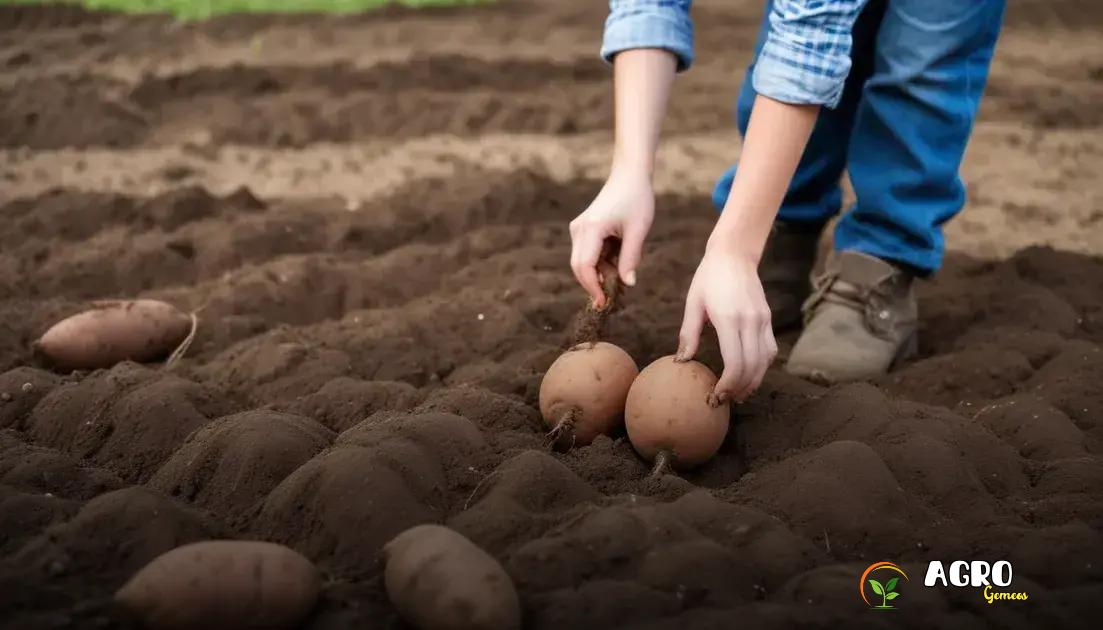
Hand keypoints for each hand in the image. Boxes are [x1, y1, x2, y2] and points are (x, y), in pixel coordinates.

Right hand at [569, 171, 653, 306]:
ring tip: (622, 268)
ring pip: (582, 261)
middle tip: (611, 298)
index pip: (585, 267)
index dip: (593, 288)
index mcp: (592, 229)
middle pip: (579, 267)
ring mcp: (578, 228)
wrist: (629, 175)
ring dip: (599, 272)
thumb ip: (631, 258)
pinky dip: (599, 262)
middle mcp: (579, 229)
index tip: (604, 302)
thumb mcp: (638, 230)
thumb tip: (628, 284)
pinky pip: (586, 253)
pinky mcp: (581, 228)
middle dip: (593, 284)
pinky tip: (616, 258)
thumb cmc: (637, 199)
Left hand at [677, 240, 777, 402]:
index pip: (736, 362)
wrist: (734, 254)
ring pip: (765, 362)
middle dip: (740, 389)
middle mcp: (751, 321)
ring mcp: (763, 320)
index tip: (716, 395)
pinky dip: (761, 367)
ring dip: (753, 382)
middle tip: (724, 400)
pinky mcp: (768, 319)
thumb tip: (681, 362)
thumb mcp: (693, 304)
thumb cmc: (708, 278)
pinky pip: (770, 350)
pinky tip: (748, 375)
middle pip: (752, 367)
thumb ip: (688, 334)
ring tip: (737, 394)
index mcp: (729, 318)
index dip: (728, 385)